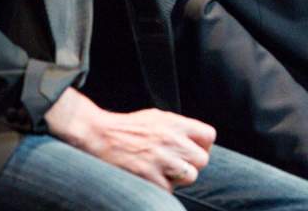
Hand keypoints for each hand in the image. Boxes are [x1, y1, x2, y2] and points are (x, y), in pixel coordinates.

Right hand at [44, 87, 215, 191]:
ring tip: (165, 172)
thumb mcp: (157, 117)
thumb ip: (179, 127)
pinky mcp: (148, 176)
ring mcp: (161, 159)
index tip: (192, 150)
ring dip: (179, 178)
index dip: (204, 145)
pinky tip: (150, 179)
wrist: (99, 134)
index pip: (209, 135)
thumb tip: (198, 140)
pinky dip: (162, 187)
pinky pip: (169, 189)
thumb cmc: (129, 127)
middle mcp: (172, 140)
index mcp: (176, 123)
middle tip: (177, 165)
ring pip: (190, 177)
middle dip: (192, 164)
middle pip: (202, 160)